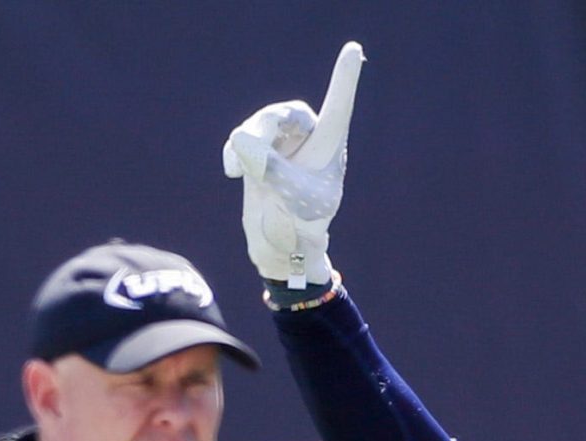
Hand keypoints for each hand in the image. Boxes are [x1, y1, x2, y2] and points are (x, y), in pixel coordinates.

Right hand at [223, 42, 364, 287]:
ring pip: (260, 124)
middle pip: (285, 114)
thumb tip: (243, 139)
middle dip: (264, 128)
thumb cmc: (302, 224)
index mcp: (329, 147)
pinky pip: (243, 138)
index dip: (344, 78)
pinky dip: (235, 150)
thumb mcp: (292, 199)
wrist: (283, 244)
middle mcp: (307, 140)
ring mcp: (282, 144)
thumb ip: (271, 169)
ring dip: (247, 141)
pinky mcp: (260, 152)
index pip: (338, 106)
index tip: (354, 50)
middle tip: (247, 153)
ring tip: (237, 169)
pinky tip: (231, 170)